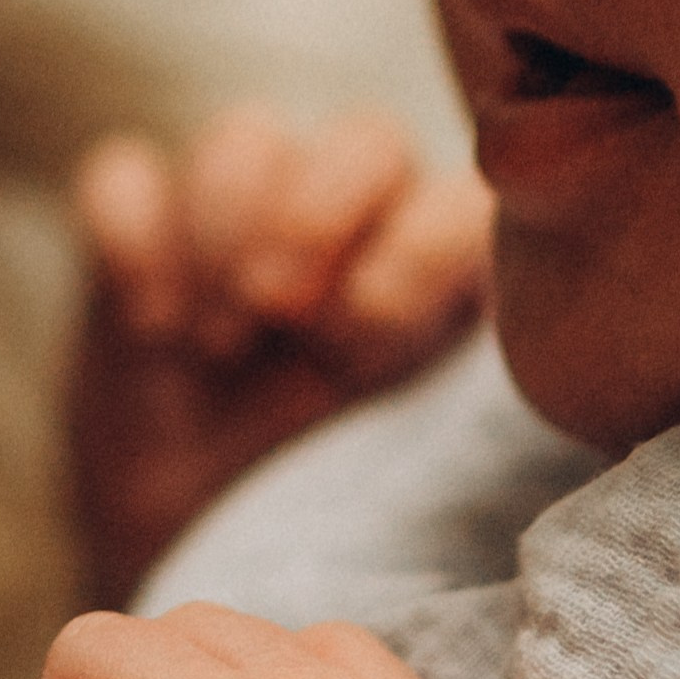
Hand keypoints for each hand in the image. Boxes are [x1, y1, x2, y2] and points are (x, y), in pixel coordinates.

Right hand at [68, 107, 490, 607]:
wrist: (190, 543)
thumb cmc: (321, 509)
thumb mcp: (405, 469)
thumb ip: (463, 413)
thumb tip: (553, 399)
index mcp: (437, 271)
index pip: (461, 198)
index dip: (411, 252)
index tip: (358, 346)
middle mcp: (354, 218)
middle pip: (362, 138)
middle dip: (314, 222)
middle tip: (277, 321)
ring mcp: (243, 211)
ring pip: (247, 135)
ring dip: (224, 230)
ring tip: (211, 345)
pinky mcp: (139, 225)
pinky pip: (126, 174)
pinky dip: (134, 239)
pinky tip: (149, 325)